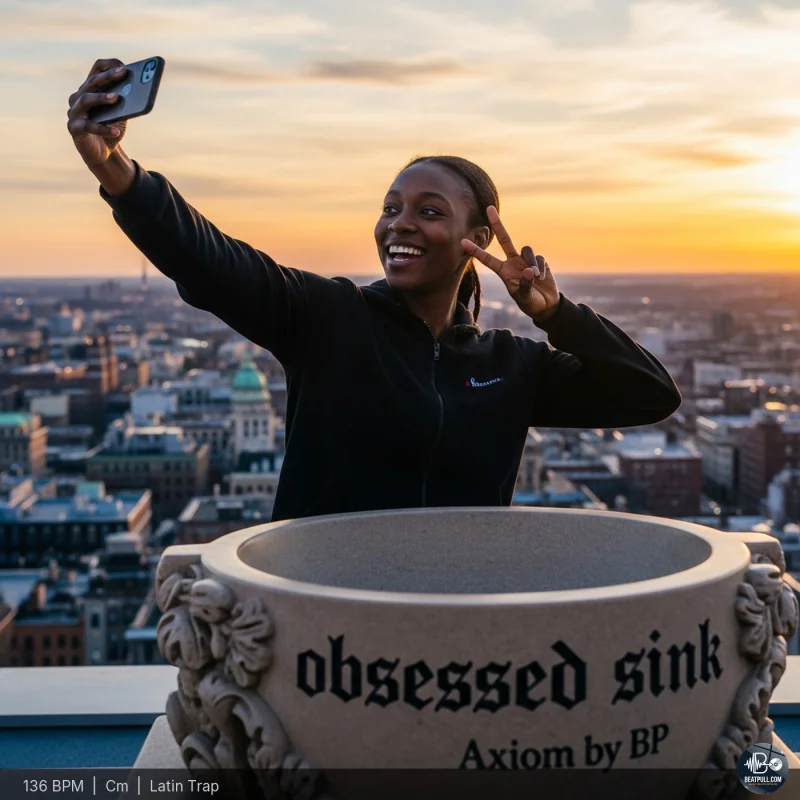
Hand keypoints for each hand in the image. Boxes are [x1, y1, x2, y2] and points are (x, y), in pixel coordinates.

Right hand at [67, 59, 129, 167]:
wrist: (104, 153)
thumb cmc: (112, 128)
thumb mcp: (121, 113)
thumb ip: (126, 101)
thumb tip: (139, 90)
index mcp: (91, 88)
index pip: (96, 69)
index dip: (109, 66)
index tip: (124, 66)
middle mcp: (78, 96)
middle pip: (92, 82)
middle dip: (108, 76)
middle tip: (123, 73)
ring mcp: (74, 112)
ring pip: (85, 99)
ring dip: (101, 97)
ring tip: (117, 98)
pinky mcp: (74, 128)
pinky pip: (88, 126)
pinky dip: (102, 129)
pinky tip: (116, 132)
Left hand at [461, 206, 559, 321]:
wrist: (545, 305)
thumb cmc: (530, 303)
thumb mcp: (524, 298)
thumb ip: (525, 285)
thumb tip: (530, 271)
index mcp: (504, 272)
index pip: (487, 259)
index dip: (476, 251)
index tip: (463, 242)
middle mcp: (513, 262)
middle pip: (505, 239)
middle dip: (497, 224)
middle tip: (489, 208)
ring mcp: (526, 260)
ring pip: (527, 250)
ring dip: (532, 264)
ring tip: (536, 278)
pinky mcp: (539, 260)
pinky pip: (539, 258)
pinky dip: (541, 267)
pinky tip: (542, 278)